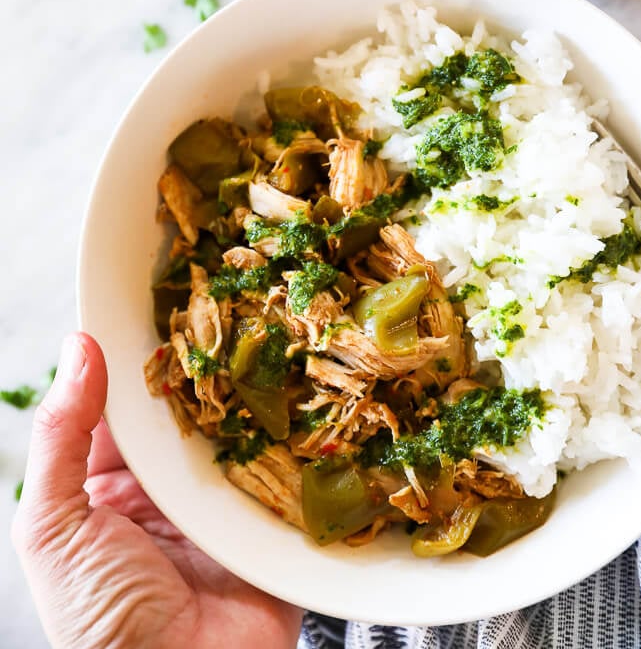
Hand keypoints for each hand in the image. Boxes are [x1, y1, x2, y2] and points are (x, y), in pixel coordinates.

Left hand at [12, 332, 302, 648]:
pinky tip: (307, 395)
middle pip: (189, 410)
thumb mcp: (53, 526)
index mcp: (113, 483)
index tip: (159, 303)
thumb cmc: (98, 621)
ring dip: (254, 395)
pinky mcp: (268, 523)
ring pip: (240, 431)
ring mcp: (222, 502)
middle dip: (205, 366)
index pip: (127, 405)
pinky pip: (284, 471)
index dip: (138, 357)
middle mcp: (169, 487)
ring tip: (273, 335)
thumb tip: (79, 348)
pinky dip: (296, 439)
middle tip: (226, 305)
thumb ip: (61, 436)